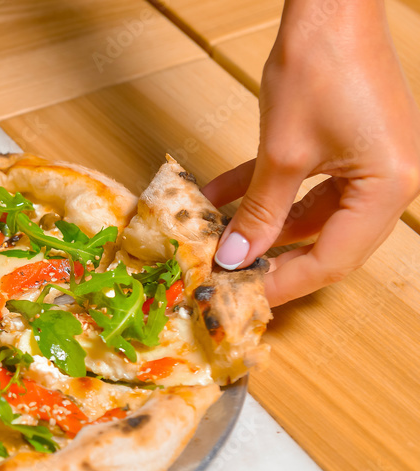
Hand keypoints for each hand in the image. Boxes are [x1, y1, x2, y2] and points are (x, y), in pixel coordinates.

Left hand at [203, 0, 419, 305]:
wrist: (331, 3)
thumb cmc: (319, 67)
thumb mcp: (281, 153)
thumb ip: (260, 212)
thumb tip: (235, 258)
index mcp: (390, 187)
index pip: (334, 259)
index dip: (284, 284)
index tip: (243, 299)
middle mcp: (393, 180)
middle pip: (328, 242)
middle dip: (273, 258)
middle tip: (229, 278)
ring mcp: (374, 162)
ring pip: (313, 214)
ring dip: (264, 225)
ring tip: (219, 240)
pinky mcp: (352, 145)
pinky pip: (309, 183)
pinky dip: (268, 192)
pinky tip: (221, 199)